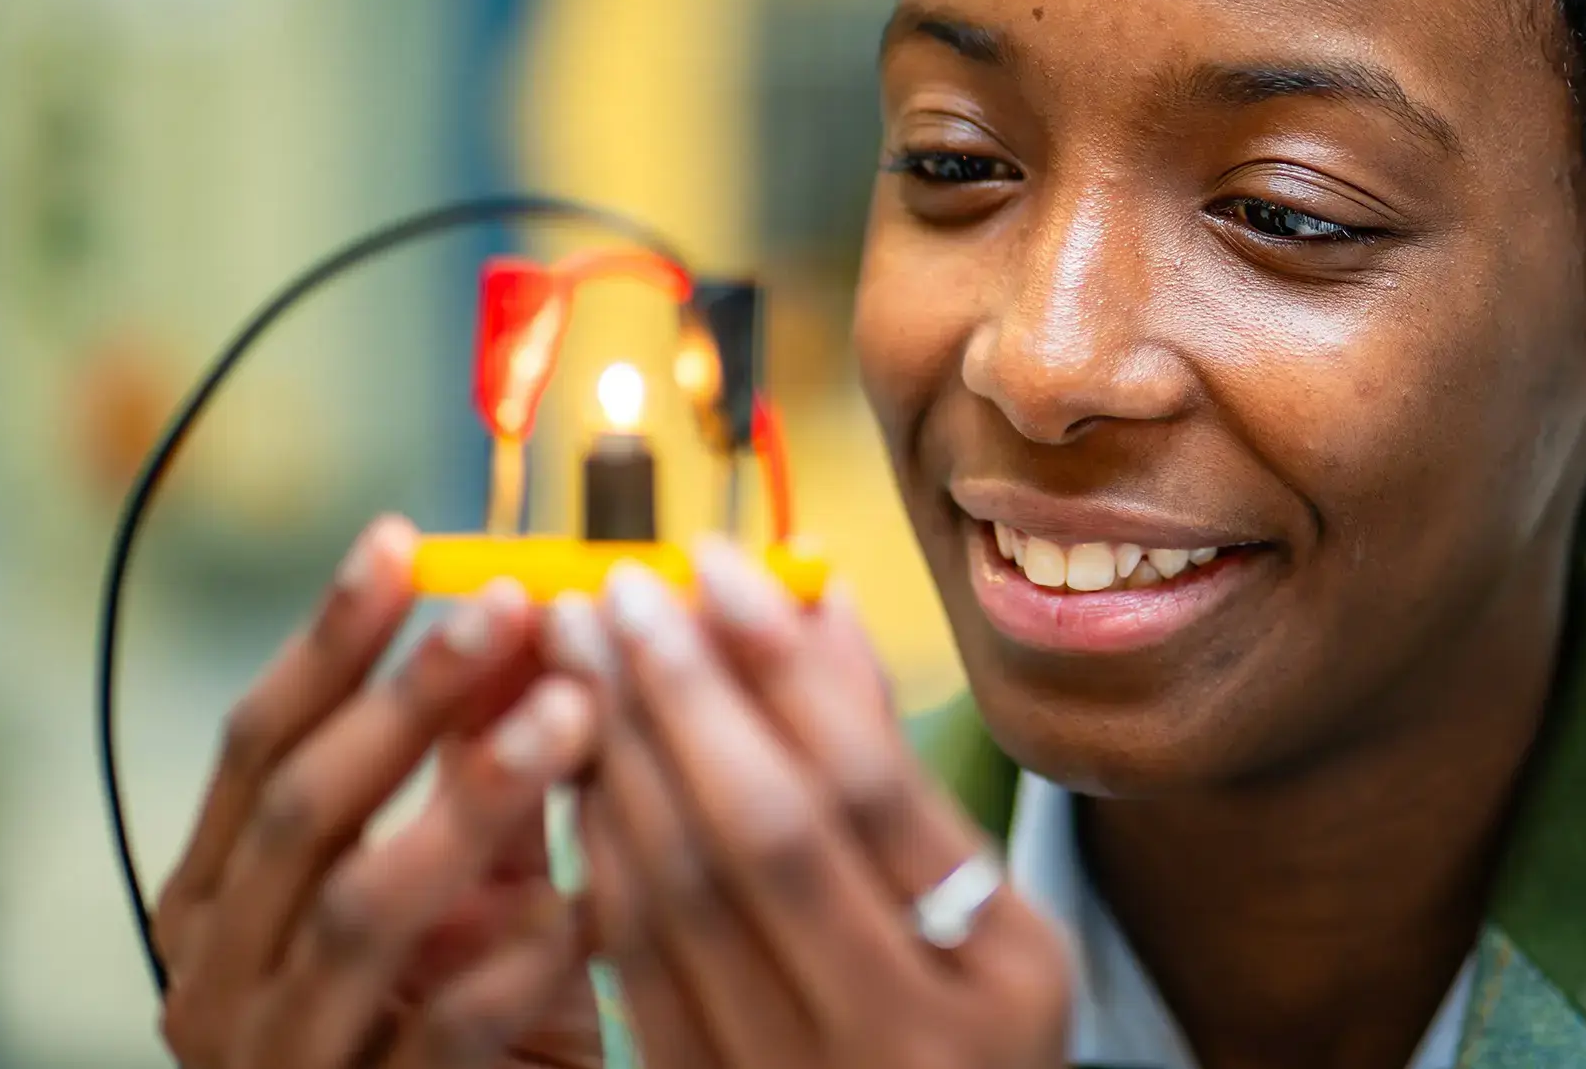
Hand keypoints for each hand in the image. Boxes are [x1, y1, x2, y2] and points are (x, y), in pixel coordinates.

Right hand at [153, 516, 608, 1067]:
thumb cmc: (483, 1013)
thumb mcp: (480, 875)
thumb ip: (480, 758)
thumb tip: (524, 608)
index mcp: (218, 901)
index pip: (256, 743)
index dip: (331, 639)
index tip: (404, 540)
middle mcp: (217, 980)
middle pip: (300, 809)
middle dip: (410, 698)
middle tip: (513, 607)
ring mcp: (278, 1060)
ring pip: (357, 910)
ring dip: (474, 800)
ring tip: (572, 716)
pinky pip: (439, 1028)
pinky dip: (516, 957)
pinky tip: (584, 899)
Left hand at [561, 542, 1070, 1068]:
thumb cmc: (966, 1040)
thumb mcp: (987, 921)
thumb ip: (897, 774)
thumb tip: (818, 605)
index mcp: (1003, 975)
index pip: (873, 786)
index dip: (782, 664)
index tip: (717, 564)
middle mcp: (907, 1041)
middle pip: (769, 833)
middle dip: (681, 692)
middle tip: (617, 590)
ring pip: (683, 896)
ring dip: (620, 757)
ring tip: (582, 654)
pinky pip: (633, 965)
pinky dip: (601, 853)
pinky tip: (583, 767)